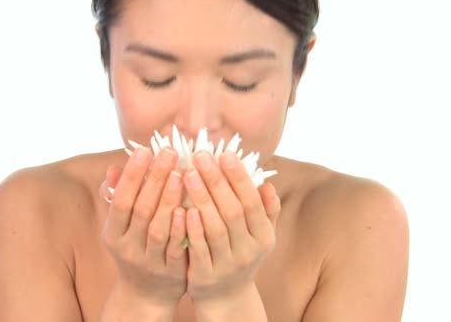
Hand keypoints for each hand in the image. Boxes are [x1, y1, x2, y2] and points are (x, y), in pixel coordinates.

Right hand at [100, 147, 188, 307]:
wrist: (146, 294)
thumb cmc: (135, 248)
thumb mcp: (121, 227)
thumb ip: (118, 198)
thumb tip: (114, 168)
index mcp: (113, 234)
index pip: (121, 200)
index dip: (132, 175)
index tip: (145, 149)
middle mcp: (128, 248)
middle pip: (141, 210)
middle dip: (155, 179)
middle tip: (169, 152)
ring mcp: (149, 261)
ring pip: (158, 228)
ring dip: (169, 199)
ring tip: (181, 173)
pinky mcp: (170, 271)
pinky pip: (176, 248)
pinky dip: (182, 227)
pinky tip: (192, 206)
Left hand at [182, 151, 280, 303]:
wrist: (226, 298)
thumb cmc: (240, 255)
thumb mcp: (259, 236)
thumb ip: (265, 211)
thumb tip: (267, 184)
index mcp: (263, 236)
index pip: (252, 202)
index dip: (239, 177)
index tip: (225, 153)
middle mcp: (249, 251)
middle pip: (233, 211)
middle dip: (217, 181)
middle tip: (201, 156)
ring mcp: (227, 265)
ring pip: (215, 228)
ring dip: (202, 199)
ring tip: (188, 174)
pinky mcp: (206, 275)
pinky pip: (199, 249)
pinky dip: (192, 229)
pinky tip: (183, 208)